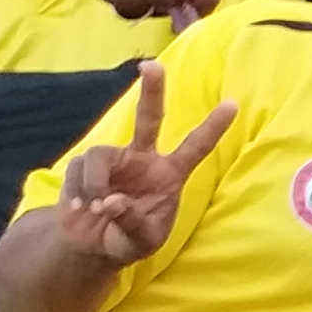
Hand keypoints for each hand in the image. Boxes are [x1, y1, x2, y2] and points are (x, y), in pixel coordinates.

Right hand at [53, 64, 232, 267]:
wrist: (92, 245)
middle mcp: (143, 159)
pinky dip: (78, 193)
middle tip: (153, 66)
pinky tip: (81, 209)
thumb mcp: (140, 241)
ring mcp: (113, 159)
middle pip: (149, 118)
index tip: (234, 104)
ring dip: (94, 183)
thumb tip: (112, 201)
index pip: (195, 147)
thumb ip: (132, 223)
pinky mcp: (84, 165)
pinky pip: (78, 171)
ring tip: (95, 208)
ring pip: (99, 155)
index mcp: (170, 175)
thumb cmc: (127, 239)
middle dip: (152, 91)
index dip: (213, 127)